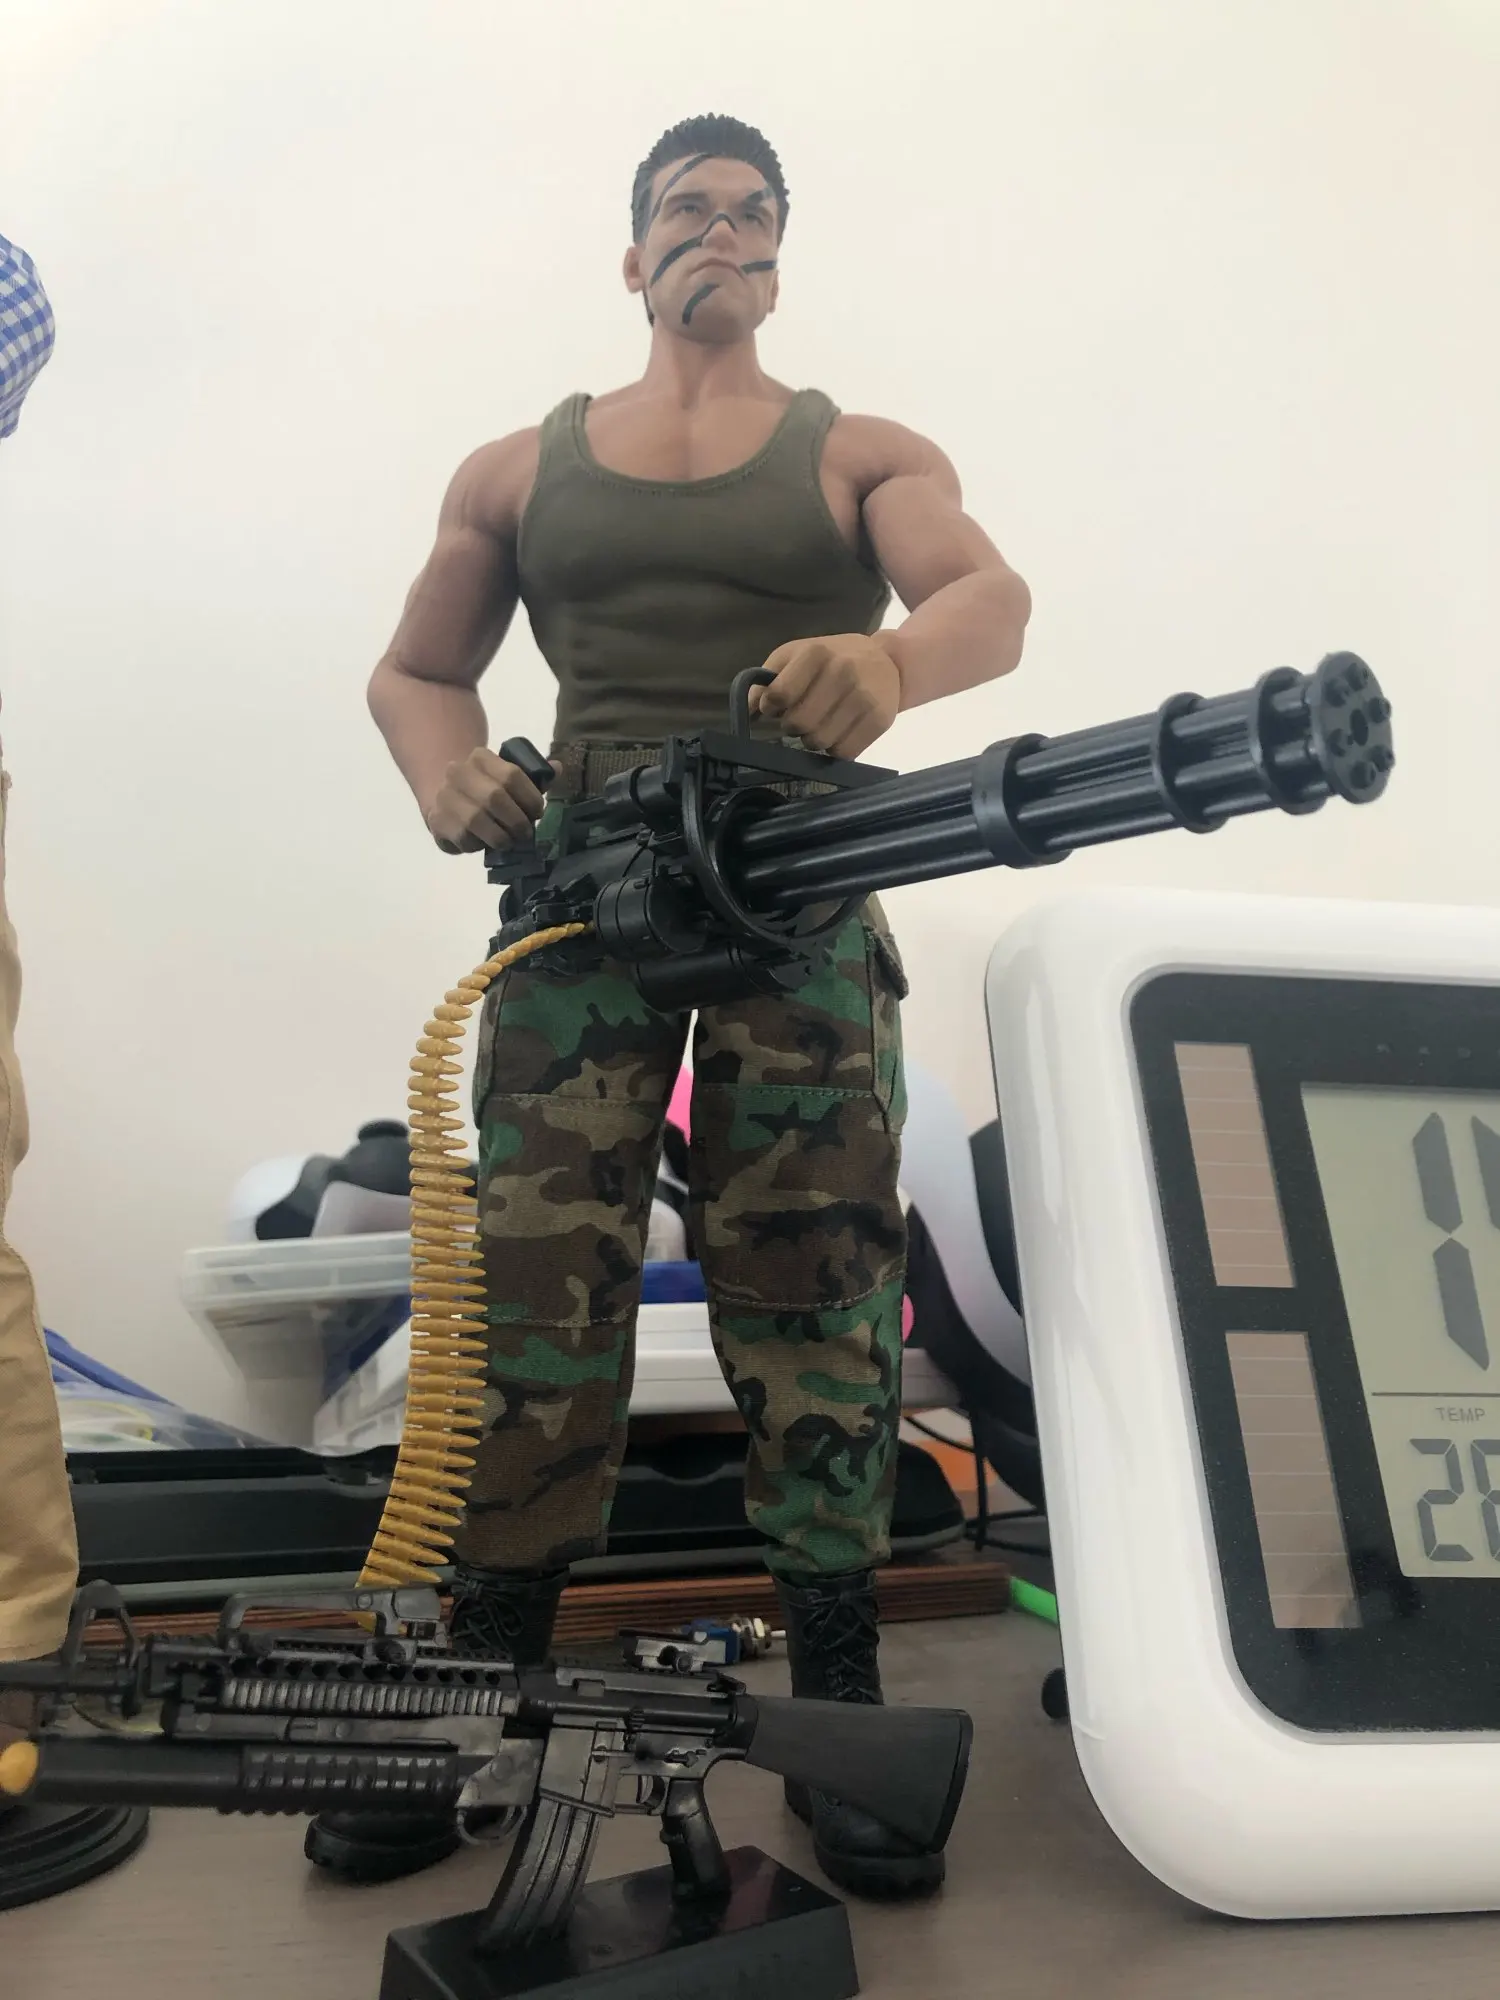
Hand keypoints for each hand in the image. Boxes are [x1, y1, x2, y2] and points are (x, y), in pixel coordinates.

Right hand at [425, 746, 553, 853]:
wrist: (445, 797)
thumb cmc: (486, 789)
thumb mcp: (508, 779)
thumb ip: (534, 777)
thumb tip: (557, 768)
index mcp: (481, 757)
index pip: (512, 775)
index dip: (530, 798)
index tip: (537, 812)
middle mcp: (458, 772)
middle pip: (495, 797)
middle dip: (517, 820)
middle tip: (526, 833)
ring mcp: (444, 796)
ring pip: (477, 819)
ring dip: (500, 836)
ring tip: (509, 842)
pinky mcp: (436, 820)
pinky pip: (463, 837)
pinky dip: (479, 844)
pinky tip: (485, 844)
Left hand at [752, 634, 901, 757]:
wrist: (886, 661)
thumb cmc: (832, 658)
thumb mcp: (796, 655)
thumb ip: (767, 679)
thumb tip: (746, 712)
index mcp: (816, 652)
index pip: (779, 694)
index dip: (769, 707)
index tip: (775, 707)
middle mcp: (842, 671)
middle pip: (798, 723)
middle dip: (792, 726)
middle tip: (799, 718)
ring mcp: (864, 696)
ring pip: (820, 742)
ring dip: (813, 739)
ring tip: (820, 724)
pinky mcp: (880, 720)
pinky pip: (844, 752)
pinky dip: (835, 749)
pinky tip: (838, 732)